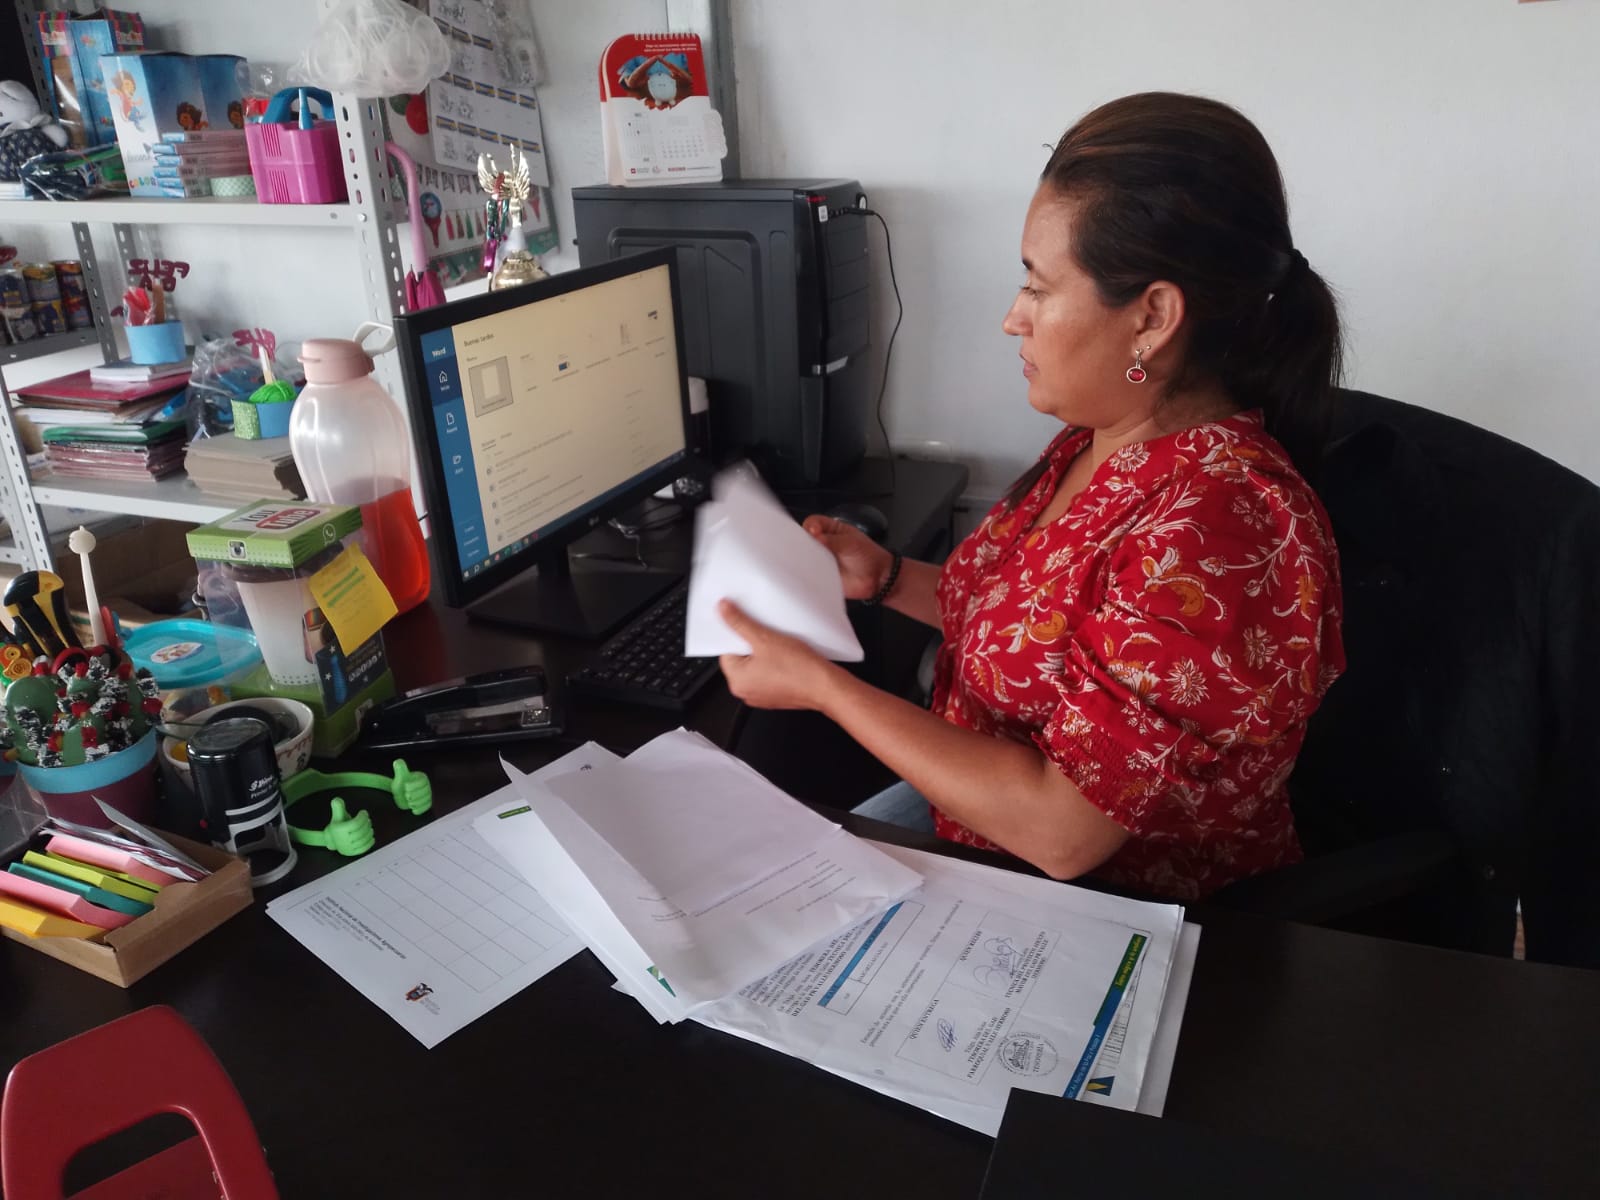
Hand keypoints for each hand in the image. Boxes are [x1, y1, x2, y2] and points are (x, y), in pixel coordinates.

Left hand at [717, 600, 836, 710]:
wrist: (826, 687)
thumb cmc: (798, 669)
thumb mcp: (764, 638)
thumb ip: (739, 622)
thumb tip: (723, 610)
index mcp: (736, 681)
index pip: (726, 650)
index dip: (737, 634)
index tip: (747, 624)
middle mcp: (745, 691)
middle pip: (741, 658)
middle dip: (752, 643)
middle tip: (766, 633)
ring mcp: (762, 695)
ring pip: (756, 665)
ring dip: (765, 652)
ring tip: (778, 644)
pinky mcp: (776, 694)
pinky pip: (769, 673)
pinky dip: (775, 663)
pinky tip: (787, 655)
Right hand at [802, 515, 893, 600]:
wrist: (877, 578)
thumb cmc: (869, 556)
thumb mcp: (851, 543)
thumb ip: (833, 540)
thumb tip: (816, 537)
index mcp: (831, 529)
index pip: (813, 522)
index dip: (810, 526)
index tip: (814, 532)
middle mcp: (823, 543)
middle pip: (804, 539)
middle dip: (804, 543)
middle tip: (810, 548)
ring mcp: (821, 559)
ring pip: (804, 557)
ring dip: (806, 559)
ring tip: (814, 561)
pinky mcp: (820, 574)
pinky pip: (809, 573)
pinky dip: (809, 574)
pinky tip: (814, 573)